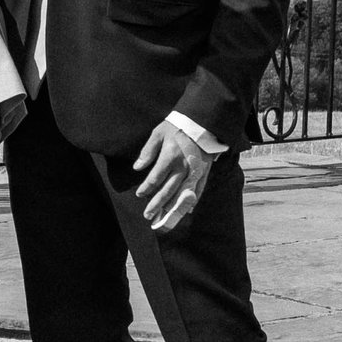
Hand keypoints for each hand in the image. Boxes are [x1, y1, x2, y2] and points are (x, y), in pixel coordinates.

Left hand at [133, 119, 216, 233]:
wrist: (203, 122)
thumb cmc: (177, 126)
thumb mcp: (158, 133)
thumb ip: (148, 151)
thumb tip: (137, 167)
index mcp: (170, 157)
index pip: (155, 178)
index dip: (146, 188)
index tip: (139, 194)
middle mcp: (183, 167)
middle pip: (168, 191)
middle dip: (157, 204)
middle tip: (148, 215)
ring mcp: (195, 171)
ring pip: (182, 194)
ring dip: (172, 208)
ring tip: (164, 218)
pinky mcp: (204, 172)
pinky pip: (198, 190)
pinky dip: (192, 201)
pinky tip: (187, 210)